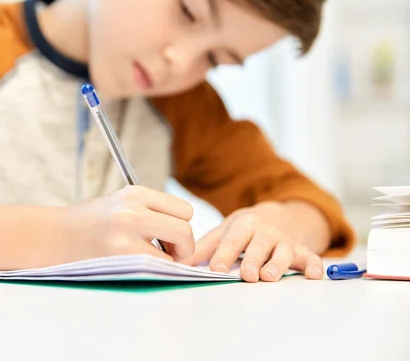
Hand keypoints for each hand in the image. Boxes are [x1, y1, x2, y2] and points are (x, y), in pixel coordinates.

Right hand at [60, 185, 194, 261]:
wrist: (55, 236)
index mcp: (135, 193)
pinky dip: (155, 270)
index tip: (167, 237)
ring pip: (176, 247)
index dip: (181, 225)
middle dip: (183, 246)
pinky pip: (158, 265)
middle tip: (168, 253)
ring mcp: (126, 232)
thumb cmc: (91, 223)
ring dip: (171, 259)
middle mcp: (132, 209)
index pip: (184, 209)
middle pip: (185, 228)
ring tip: (151, 259)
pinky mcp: (121, 254)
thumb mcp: (121, 203)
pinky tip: (138, 266)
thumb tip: (185, 232)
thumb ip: (151, 210)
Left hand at [186, 202, 327, 282]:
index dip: (224, 254)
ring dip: (278, 264)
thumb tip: (178, 264)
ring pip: (283, 252)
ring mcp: (285, 241)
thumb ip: (204, 248)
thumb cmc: (245, 229)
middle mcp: (266, 232)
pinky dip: (314, 265)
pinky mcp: (302, 250)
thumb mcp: (224, 232)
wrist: (278, 215)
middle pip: (258, 247)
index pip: (232, 240)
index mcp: (243, 225)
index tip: (215, 268)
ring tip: (269, 277)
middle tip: (247, 275)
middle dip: (252, 260)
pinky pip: (311, 257)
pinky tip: (315, 275)